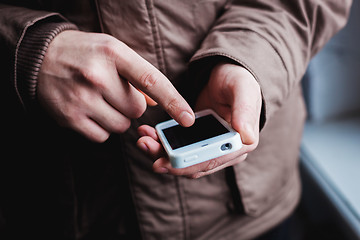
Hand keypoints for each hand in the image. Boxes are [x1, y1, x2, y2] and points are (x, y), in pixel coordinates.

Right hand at [38, 30, 193, 141]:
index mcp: (114, 54)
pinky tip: (89, 111)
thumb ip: (138, 75)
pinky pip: (102, 136)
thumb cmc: (85, 54)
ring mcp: (82, 98)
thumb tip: (157, 102)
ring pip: (121, 126)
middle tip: (113, 92)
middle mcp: (97, 75)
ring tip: (99, 100)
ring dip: (116, 118)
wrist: (40, 57)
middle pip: (137, 110)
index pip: (151, 80)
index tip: (188, 119)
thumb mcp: (113, 52)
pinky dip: (101, 128)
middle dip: (130, 105)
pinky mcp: (69, 117)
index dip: (173, 101)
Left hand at [137, 63, 261, 177]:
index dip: (188, 165)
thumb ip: (245, 112)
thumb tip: (248, 137)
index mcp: (241, 144)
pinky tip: (148, 133)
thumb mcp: (244, 90)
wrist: (226, 75)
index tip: (165, 162)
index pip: (212, 161)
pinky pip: (178, 149)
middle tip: (144, 145)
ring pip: (184, 160)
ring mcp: (209, 148)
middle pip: (194, 165)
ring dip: (161, 153)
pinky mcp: (196, 142)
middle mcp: (225, 151)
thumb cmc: (238, 80)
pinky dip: (162, 144)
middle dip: (168, 159)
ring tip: (142, 139)